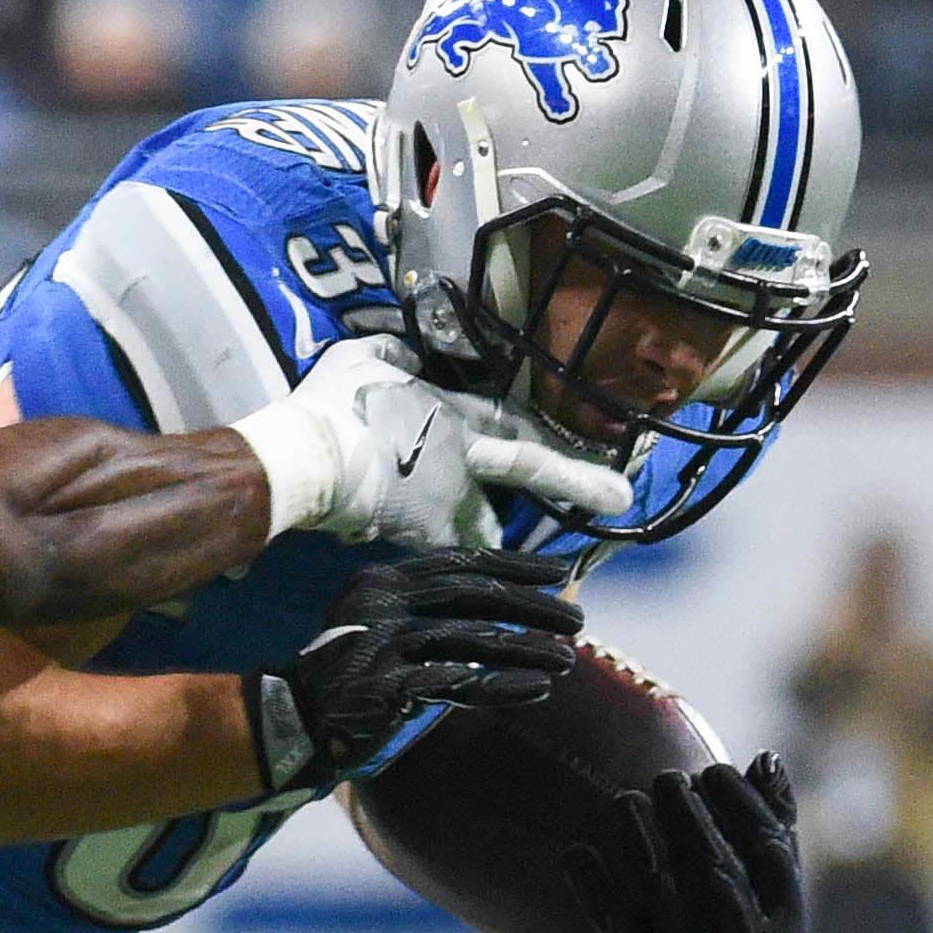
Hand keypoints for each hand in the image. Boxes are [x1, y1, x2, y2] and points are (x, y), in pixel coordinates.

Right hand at [229, 337, 640, 548]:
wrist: (311, 457)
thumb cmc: (334, 404)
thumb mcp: (360, 358)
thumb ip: (391, 355)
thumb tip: (405, 351)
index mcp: (450, 412)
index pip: (512, 423)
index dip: (548, 432)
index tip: (589, 442)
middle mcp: (460, 456)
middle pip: (528, 466)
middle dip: (577, 480)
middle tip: (621, 496)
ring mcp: (444, 498)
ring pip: (482, 525)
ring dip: (495, 536)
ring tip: (520, 558)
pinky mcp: (419, 533)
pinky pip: (437, 551)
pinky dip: (438, 557)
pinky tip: (451, 581)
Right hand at [246, 549, 584, 793]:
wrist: (291, 717)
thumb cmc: (349, 672)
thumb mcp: (382, 623)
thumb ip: (430, 607)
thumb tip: (506, 599)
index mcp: (381, 580)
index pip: (460, 562)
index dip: (515, 566)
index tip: (560, 572)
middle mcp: (379, 602)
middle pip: (472, 594)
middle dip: (531, 607)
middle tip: (576, 621)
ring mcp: (379, 643)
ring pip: (470, 638)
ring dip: (525, 649)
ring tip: (566, 660)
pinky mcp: (383, 686)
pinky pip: (455, 683)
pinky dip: (500, 687)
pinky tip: (534, 691)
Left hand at [561, 754, 805, 932]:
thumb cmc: (731, 911)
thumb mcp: (762, 874)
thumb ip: (772, 816)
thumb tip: (766, 759)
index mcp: (784, 924)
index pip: (768, 851)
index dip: (741, 805)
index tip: (714, 770)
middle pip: (714, 869)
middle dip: (690, 816)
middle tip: (668, 777)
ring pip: (658, 891)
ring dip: (638, 838)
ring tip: (625, 800)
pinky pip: (610, 920)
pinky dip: (592, 883)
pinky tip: (578, 849)